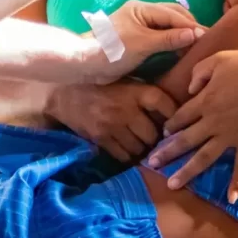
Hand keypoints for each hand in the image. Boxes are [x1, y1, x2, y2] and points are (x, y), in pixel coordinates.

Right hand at [51, 81, 177, 162]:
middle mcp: (126, 109)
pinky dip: (127, 155)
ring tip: (138, 144)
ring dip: (141, 148)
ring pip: (139, 148)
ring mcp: (113, 125)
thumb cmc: (99, 86)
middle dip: (154, 138)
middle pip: (153, 134)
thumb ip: (144, 93)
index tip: (173, 124)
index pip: (165, 105)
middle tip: (152, 137)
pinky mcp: (101, 138)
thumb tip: (171, 112)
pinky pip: (123, 156)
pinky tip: (125, 149)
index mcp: (135, 90)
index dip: (173, 117)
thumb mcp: (124, 82)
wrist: (64, 93)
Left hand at [87, 0, 203, 82]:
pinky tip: (182, 53)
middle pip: (172, 16)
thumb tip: (195, 34)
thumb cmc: (112, 51)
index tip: (208, 37)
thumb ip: (169, 39)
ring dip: (182, 35)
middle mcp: (142, 14)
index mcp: (141, 8)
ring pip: (167, 27)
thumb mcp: (143, 44)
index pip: (173, 14)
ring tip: (197, 48)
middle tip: (206, 42)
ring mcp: (139, 27)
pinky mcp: (137, 40)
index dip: (191, 25)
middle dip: (189, 27)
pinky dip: (172, 43)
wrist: (85, 65)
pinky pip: (160, 38)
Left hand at [147, 46, 237, 201]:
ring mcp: (232, 135)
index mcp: (205, 101)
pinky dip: (237, 182)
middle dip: (166, 153)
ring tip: (173, 185)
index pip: (179, 117)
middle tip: (150, 164)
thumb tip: (189, 90)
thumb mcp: (217, 60)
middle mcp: (214, 122)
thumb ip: (197, 74)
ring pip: (205, 157)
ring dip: (188, 172)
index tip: (161, 133)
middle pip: (185, 140)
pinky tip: (231, 198)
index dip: (168, 125)